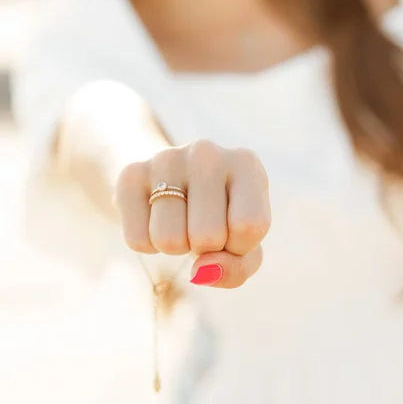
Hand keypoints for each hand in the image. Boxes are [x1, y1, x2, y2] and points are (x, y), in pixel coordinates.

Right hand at [114, 140, 270, 288]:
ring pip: (169, 240)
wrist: (176, 184)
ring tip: (180, 221)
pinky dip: (148, 245)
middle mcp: (205, 152)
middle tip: (201, 226)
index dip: (240, 246)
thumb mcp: (244, 246)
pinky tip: (156, 219)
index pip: (249, 225)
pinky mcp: (131, 173)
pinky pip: (137, 240)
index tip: (233, 231)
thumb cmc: (222, 219)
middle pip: (207, 236)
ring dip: (176, 247)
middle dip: (205, 247)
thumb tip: (200, 271)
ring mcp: (165, 159)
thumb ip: (237, 268)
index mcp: (245, 163)